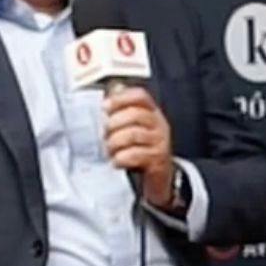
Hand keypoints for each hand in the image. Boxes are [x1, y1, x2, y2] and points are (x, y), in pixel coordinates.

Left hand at [102, 87, 176, 205]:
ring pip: (133, 135)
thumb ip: (125, 109)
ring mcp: (160, 143)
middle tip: (104, 133)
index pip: (141, 97)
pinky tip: (116, 161)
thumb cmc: (143, 149)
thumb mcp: (136, 127)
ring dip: (115, 142)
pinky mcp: (157, 160)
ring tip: (109, 149)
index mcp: (153, 113)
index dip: (121, 98)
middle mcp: (159, 125)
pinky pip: (135, 155)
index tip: (105, 106)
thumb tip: (114, 88)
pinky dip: (121, 158)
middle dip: (114, 123)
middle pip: (135, 115)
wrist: (160, 176)